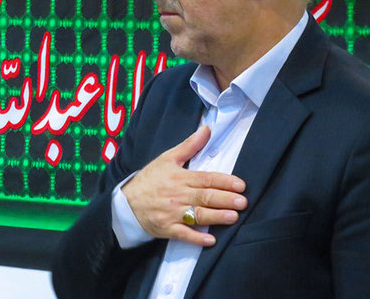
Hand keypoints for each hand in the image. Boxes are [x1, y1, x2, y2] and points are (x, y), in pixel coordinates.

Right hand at [121, 126, 246, 246]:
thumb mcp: (167, 158)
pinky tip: (210, 240)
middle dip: (225, 199)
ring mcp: (172, 213)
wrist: (126, 202)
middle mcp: (178, 195)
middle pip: (205, 197)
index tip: (240, 185)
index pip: (206, 178)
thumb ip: (190, 145)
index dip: (224, 181)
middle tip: (243, 202)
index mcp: (180, 177)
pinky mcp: (167, 229)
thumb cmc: (150, 179)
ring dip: (216, 217)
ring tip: (233, 217)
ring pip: (198, 215)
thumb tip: (207, 129)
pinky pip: (184, 235)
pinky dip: (197, 238)